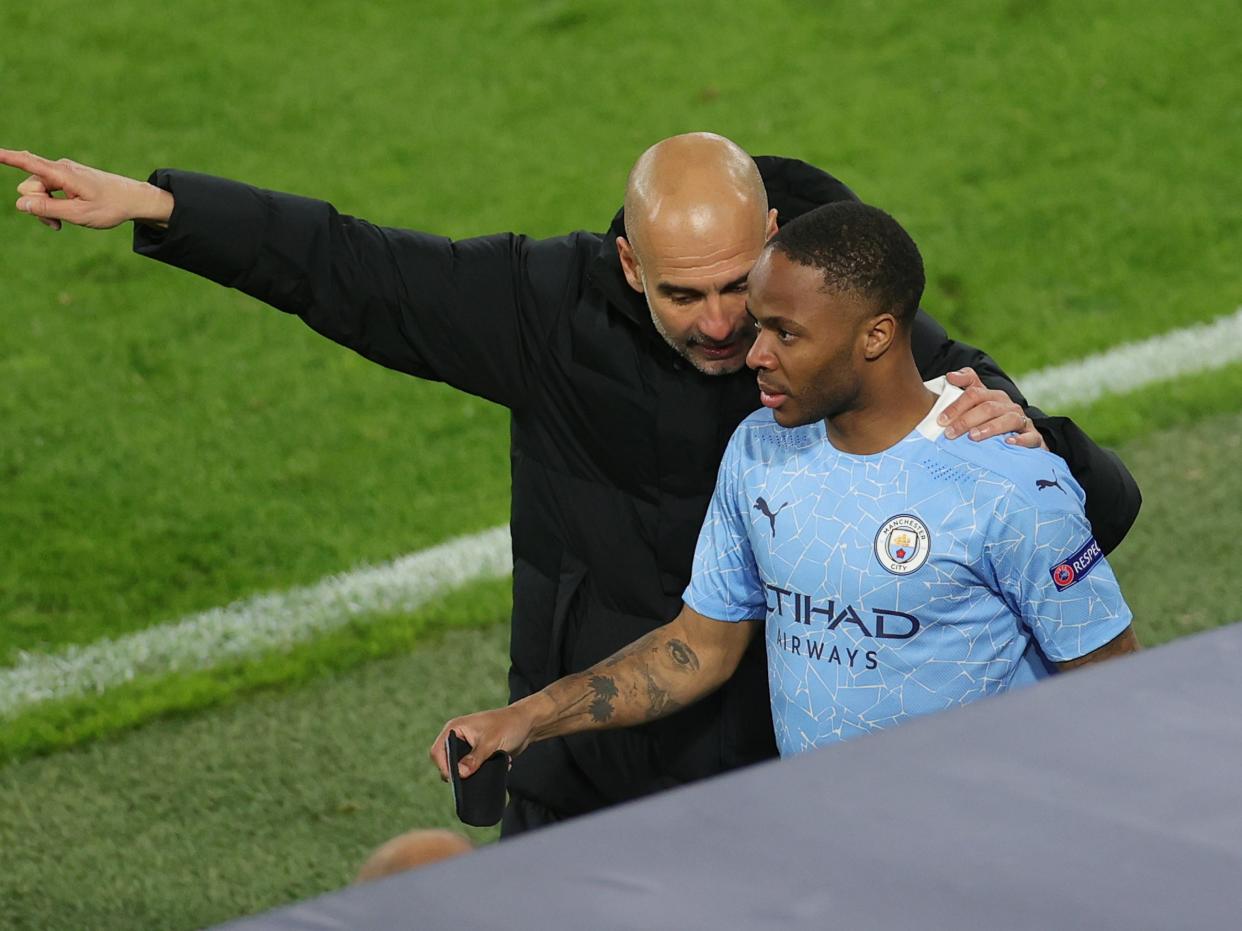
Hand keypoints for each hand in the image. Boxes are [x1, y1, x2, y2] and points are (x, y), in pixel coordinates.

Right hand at [0, 148, 172, 230]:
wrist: (133, 199)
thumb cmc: (110, 207)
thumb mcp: (78, 214)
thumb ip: (48, 209)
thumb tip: (21, 204)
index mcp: (62, 174)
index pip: (27, 163)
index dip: (7, 157)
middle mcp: (58, 169)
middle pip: (28, 188)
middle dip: (36, 207)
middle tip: (57, 224)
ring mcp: (61, 173)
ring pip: (36, 193)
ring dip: (44, 209)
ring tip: (62, 223)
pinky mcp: (65, 179)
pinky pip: (47, 192)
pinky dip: (51, 205)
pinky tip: (62, 219)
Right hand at [429, 704, 533, 781]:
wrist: (527, 724)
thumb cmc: (508, 726)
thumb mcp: (491, 743)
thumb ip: (474, 759)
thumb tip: (460, 774)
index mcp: (455, 728)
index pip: (438, 751)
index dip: (443, 767)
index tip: (456, 779)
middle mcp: (457, 737)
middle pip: (447, 761)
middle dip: (459, 772)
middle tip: (474, 777)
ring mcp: (466, 746)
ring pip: (460, 767)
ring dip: (472, 772)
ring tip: (488, 768)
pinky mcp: (476, 754)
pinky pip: (471, 768)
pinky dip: (481, 771)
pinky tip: (495, 765)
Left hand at [939, 368, 1046, 449]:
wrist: (1023, 436)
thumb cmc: (992, 419)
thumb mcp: (978, 402)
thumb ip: (965, 385)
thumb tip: (950, 375)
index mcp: (993, 396)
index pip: (974, 394)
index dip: (956, 406)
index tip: (941, 420)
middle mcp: (1008, 405)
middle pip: (988, 407)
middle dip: (967, 420)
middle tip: (950, 433)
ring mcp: (1022, 420)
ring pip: (1008, 420)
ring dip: (989, 428)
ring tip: (973, 436)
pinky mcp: (1033, 436)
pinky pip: (1030, 437)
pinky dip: (1020, 439)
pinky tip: (1008, 443)